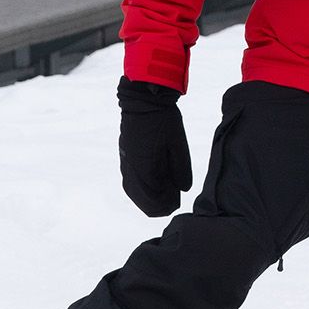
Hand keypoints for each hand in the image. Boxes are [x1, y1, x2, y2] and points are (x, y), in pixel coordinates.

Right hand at [117, 78, 191, 216]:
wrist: (143, 102)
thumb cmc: (164, 122)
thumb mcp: (179, 146)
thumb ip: (181, 170)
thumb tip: (183, 190)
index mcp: (145, 169)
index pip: (153, 202)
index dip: (167, 206)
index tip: (178, 202)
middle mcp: (132, 170)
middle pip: (143, 201)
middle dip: (159, 204)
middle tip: (174, 199)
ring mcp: (126, 163)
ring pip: (134, 192)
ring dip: (149, 196)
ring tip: (166, 192)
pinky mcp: (125, 156)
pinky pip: (130, 181)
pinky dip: (142, 188)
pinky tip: (154, 183)